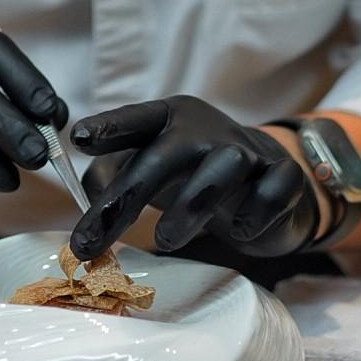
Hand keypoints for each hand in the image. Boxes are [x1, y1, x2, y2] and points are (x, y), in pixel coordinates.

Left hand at [68, 95, 319, 259]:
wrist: (267, 180)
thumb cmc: (194, 175)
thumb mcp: (151, 168)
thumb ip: (112, 175)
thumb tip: (89, 195)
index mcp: (171, 120)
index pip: (137, 118)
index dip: (108, 127)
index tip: (78, 139)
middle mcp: (206, 130)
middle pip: (163, 157)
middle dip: (124, 199)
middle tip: (90, 242)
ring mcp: (247, 151)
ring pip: (219, 170)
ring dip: (189, 208)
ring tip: (165, 241)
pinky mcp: (282, 176)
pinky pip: (269, 195)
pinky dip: (252, 216)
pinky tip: (238, 230)